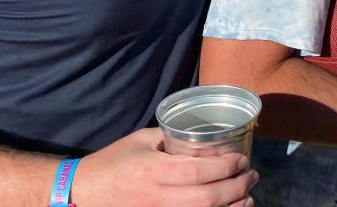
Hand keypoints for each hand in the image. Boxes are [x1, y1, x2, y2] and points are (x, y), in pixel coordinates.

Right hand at [74, 128, 257, 206]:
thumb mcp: (142, 140)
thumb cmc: (114, 161)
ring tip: (248, 196)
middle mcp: (156, 197)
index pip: (198, 172)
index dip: (226, 167)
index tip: (241, 159)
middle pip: (206, 199)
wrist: (83, 193)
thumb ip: (173, 139)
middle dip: (237, 188)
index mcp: (152, 171)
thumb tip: (207, 137)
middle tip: (253, 175)